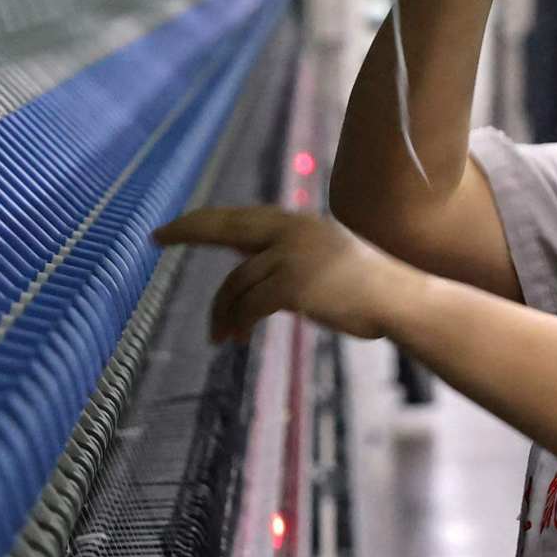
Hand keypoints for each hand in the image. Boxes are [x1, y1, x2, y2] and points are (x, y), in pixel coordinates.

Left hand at [153, 206, 430, 344]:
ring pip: (235, 283)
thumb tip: (243, 273)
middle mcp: (290, 230)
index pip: (236, 217)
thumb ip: (284, 256)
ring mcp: (291, 255)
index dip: (200, 221)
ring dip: (222, 313)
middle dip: (187, 230)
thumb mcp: (321, 258)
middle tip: (157, 237)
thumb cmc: (363, 290)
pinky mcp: (292, 284)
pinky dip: (237, 323)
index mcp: (295, 223)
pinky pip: (248, 305)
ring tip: (220, 337)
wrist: (399, 300)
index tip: (169, 228)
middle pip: (224, 225)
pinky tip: (236, 338)